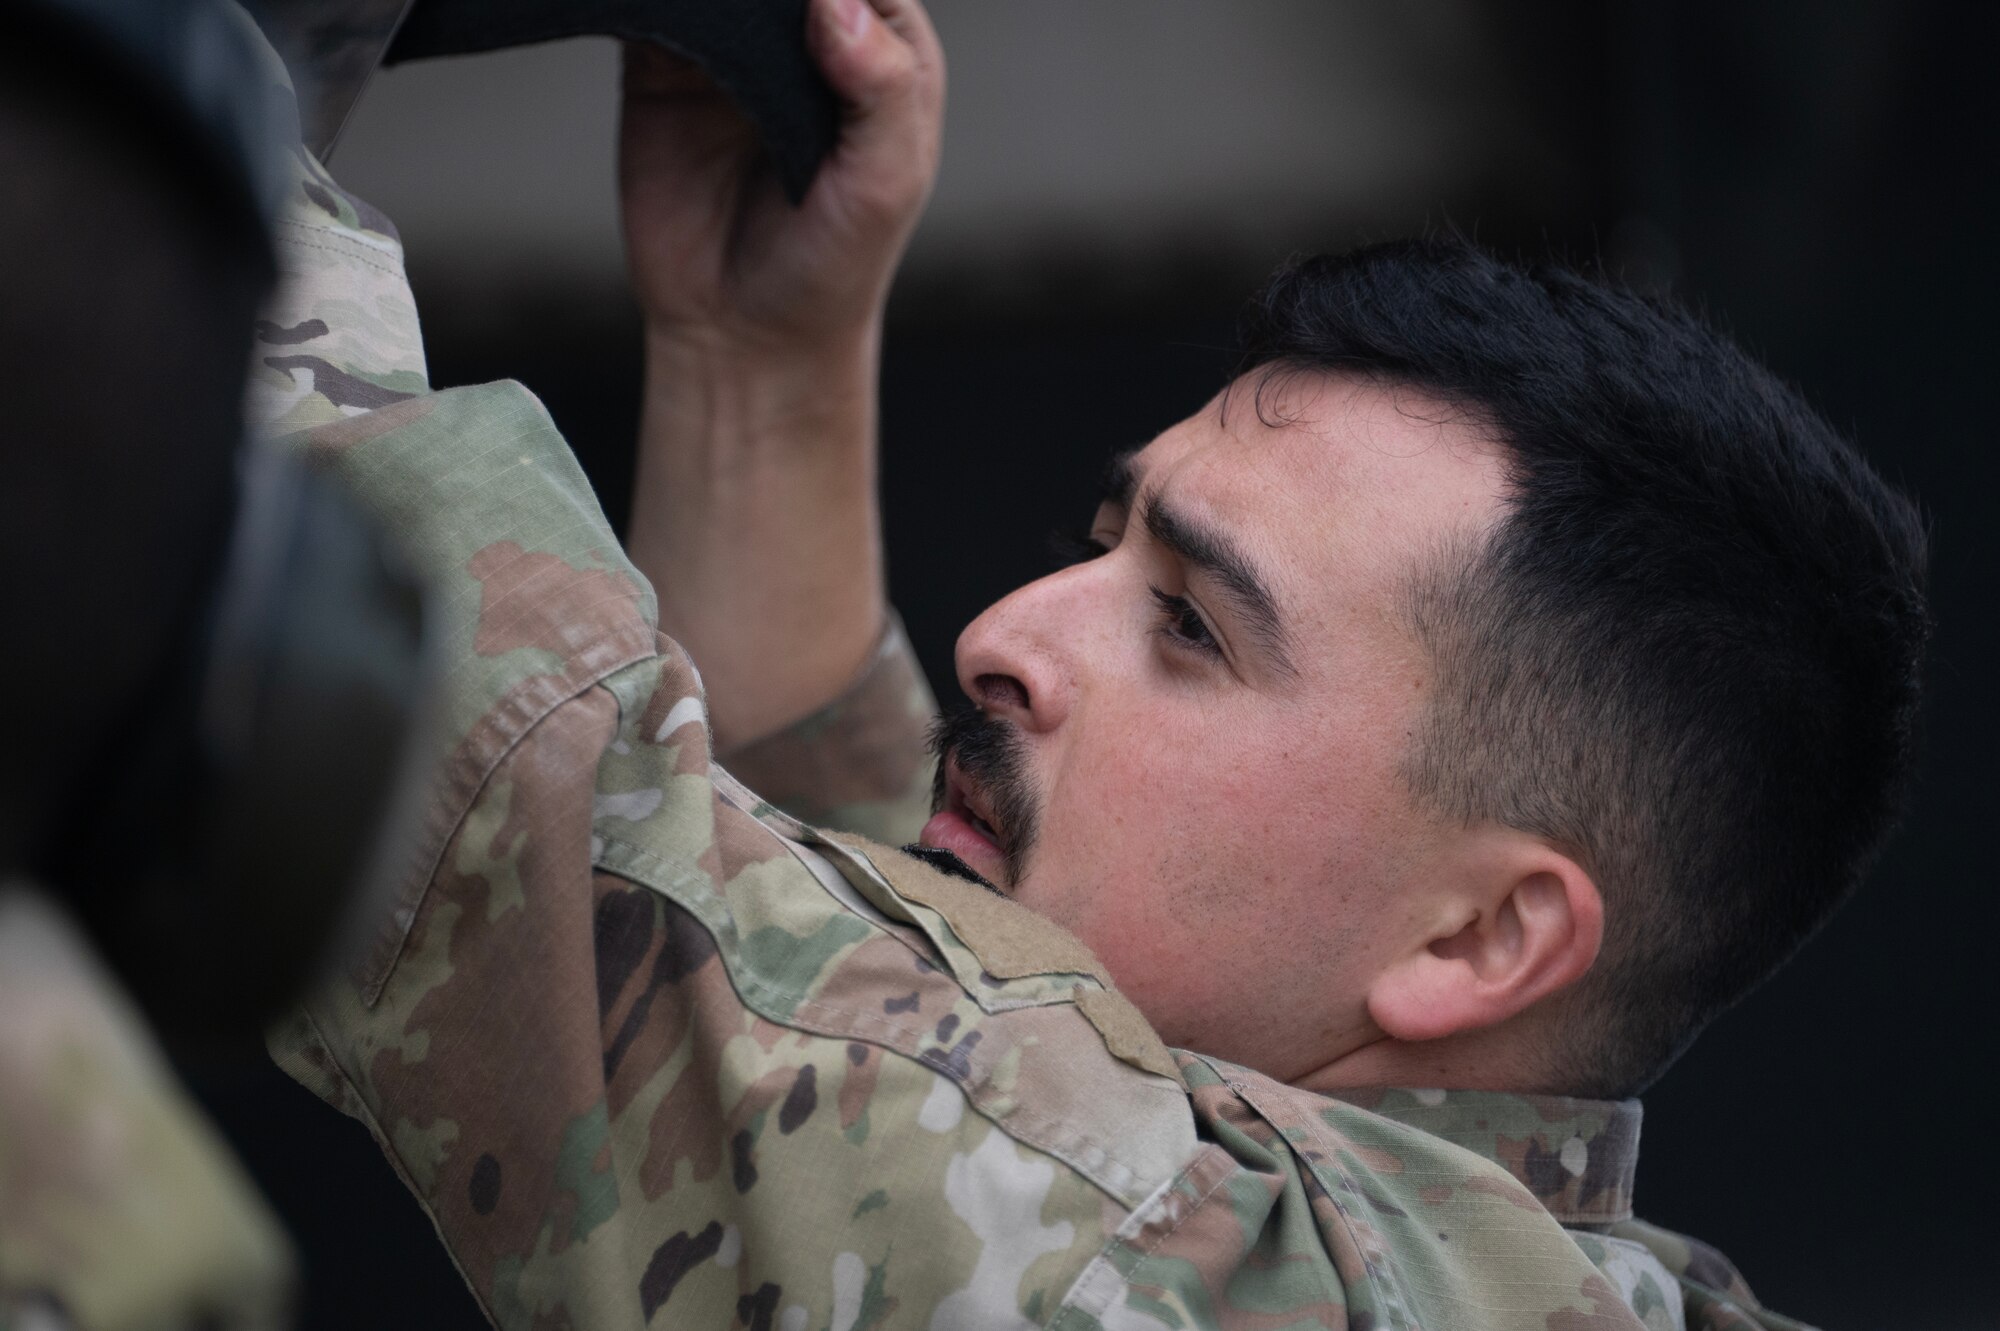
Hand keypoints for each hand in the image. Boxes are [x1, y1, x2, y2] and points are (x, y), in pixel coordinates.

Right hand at [618, 0, 944, 357]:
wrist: (743, 334)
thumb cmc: (834, 266)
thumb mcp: (886, 183)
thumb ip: (880, 89)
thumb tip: (834, 0)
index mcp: (885, 50)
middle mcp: (809, 38)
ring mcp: (733, 51)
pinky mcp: (661, 69)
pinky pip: (648, 8)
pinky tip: (642, 2)